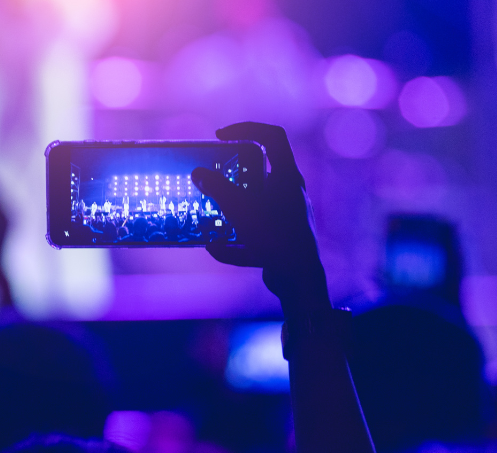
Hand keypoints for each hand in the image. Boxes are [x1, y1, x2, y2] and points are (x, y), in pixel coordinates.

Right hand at [191, 122, 329, 314]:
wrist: (299, 279)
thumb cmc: (275, 237)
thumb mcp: (240, 208)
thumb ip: (218, 188)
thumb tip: (198, 173)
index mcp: (288, 176)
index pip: (272, 136)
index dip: (246, 128)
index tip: (221, 136)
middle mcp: (291, 193)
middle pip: (262, 171)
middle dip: (233, 173)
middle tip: (213, 174)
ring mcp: (287, 217)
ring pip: (256, 203)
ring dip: (232, 206)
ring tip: (210, 211)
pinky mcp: (281, 240)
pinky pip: (255, 234)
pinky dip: (235, 240)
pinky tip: (214, 247)